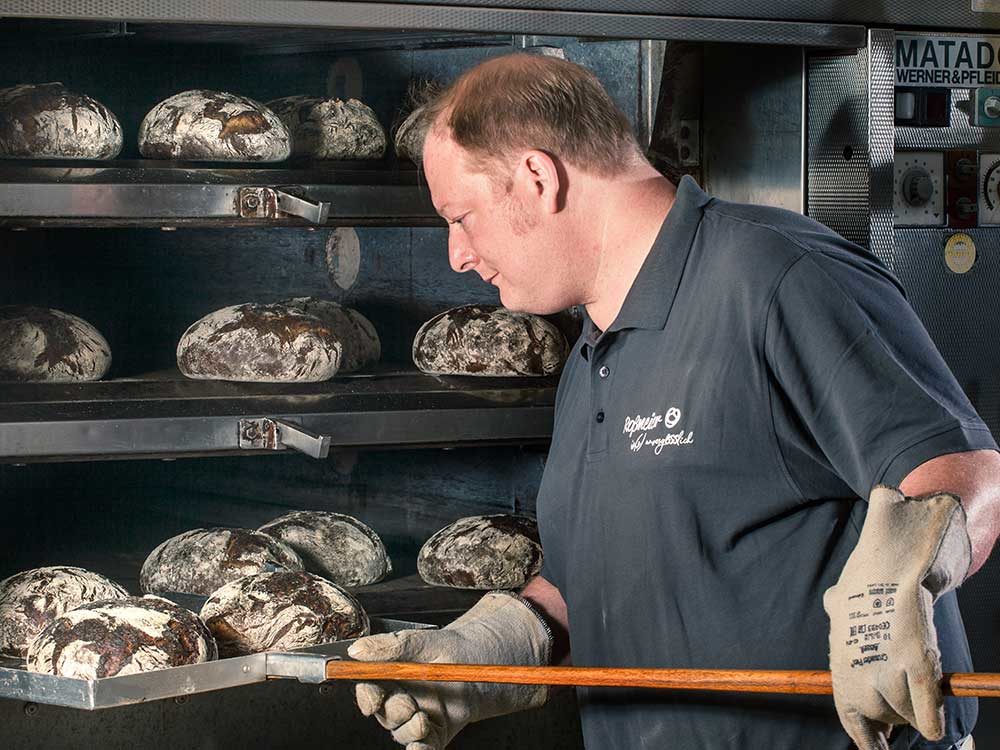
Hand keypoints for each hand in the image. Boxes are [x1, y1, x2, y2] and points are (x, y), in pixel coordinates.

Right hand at [348, 591, 551, 748]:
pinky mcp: (435, 733)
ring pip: (401, 732)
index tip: (372, 699)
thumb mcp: (423, 642)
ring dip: (408, 730)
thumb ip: (391, 647)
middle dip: (393, 712)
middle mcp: (402, 699)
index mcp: (392, 676)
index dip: (367, 696)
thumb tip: (358, 650)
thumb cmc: (452, 650)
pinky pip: (424, 747)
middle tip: (408, 705)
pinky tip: (420, 747)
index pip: (370, 689)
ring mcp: (418, 717)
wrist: (484, 663)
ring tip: (421, 720)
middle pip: (385, 714)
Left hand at [823, 486, 970, 749]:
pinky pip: (928, 714)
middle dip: (896, 714)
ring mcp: (886, 669)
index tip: (879, 747)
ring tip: (920, 681)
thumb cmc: (869, 574)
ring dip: (918, 707)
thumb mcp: (842, 595)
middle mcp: (857, 672)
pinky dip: (932, 719)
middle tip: (906, 701)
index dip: (866, 738)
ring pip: (907, 716)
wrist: (893, 554)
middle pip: (880, 719)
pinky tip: (935, 718)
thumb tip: (834, 607)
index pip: (850, 717)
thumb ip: (839, 611)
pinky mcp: (915, 664)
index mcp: (840, 661)